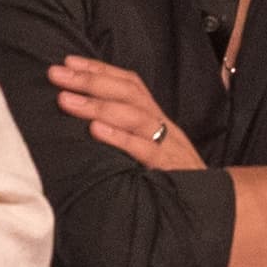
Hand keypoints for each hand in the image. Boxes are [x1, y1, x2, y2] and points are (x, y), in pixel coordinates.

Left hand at [48, 56, 201, 170]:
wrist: (211, 203)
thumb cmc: (173, 176)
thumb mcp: (151, 149)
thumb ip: (127, 133)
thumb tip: (86, 121)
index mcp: (155, 118)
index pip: (128, 83)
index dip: (99, 69)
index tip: (67, 62)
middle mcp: (161, 125)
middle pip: (127, 92)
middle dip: (90, 80)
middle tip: (55, 74)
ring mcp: (168, 145)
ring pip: (134, 116)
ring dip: (97, 105)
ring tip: (65, 100)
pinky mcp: (169, 169)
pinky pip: (145, 150)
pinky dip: (119, 138)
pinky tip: (95, 130)